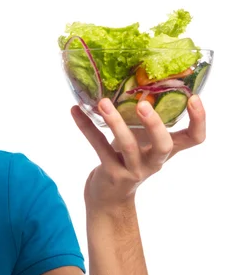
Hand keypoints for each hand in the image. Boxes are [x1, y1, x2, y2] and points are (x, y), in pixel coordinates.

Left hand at [71, 95, 205, 213]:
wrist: (109, 196)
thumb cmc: (128, 158)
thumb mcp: (141, 139)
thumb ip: (142, 118)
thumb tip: (132, 77)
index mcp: (167, 150)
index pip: (195, 138)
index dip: (199, 120)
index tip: (194, 98)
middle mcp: (154, 161)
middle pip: (163, 145)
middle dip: (154, 124)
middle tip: (143, 104)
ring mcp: (133, 170)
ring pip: (128, 146)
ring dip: (114, 122)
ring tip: (103, 103)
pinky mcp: (112, 173)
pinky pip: (99, 146)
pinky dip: (86, 127)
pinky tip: (75, 111)